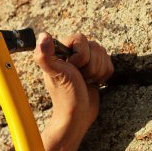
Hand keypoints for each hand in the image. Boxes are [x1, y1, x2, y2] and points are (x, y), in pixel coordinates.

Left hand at [34, 32, 112, 150]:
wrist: (78, 115)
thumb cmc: (65, 95)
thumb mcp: (55, 73)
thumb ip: (45, 55)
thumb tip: (43, 35)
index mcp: (60, 50)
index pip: (80, 38)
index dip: (81, 55)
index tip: (73, 68)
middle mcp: (72, 52)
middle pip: (95, 46)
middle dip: (90, 66)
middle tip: (79, 77)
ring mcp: (85, 60)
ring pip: (103, 54)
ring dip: (97, 72)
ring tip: (85, 81)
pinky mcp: (95, 68)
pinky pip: (109, 63)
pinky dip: (103, 76)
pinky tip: (92, 83)